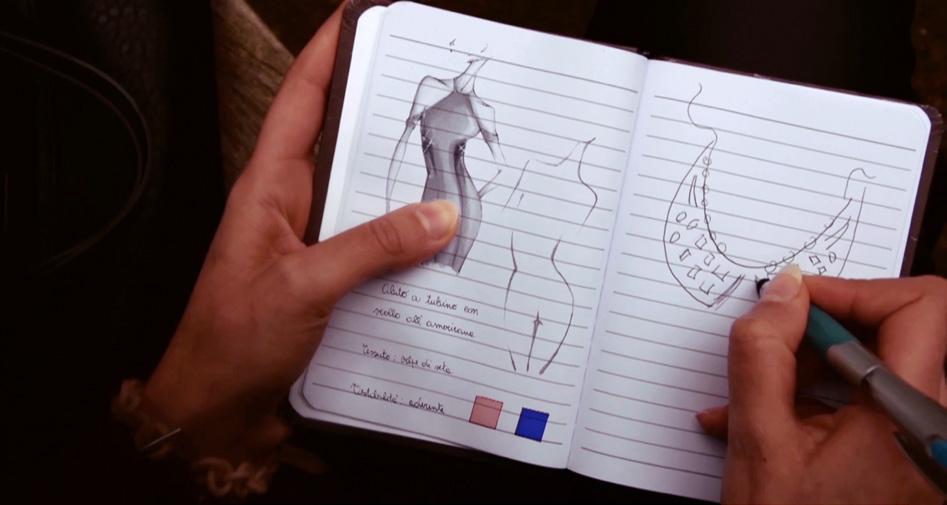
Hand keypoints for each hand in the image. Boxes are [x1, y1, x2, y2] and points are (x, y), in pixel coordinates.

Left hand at [140, 5, 457, 462]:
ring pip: (366, 202)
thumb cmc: (231, 343)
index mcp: (267, 191)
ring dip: (405, 192)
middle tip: (435, 96)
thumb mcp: (304, 286)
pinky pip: (376, 250)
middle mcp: (290, 211)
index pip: (300, 104)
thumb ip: (373, 247)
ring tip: (455, 172)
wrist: (212, 414)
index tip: (357, 18)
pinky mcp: (328, 285)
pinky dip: (407, 247)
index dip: (326, 56)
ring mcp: (310, 248)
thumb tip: (437, 215)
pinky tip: (440, 252)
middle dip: (385, 120)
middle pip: (342, 148)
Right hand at [697, 266, 945, 503]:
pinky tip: (780, 417)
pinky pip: (884, 399)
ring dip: (826, 365)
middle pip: (911, 330)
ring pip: (894, 363)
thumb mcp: (758, 441)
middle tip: (784, 343)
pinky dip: (834, 396)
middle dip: (836, 328)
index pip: (921, 306)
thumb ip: (763, 353)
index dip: (854, 291)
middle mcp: (938, 425)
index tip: (800, 301)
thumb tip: (784, 291)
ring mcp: (932, 442)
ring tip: (767, 392)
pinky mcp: (918, 455)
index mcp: (911, 416)